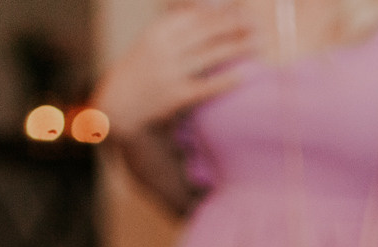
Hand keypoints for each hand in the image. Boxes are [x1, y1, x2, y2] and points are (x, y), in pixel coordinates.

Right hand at [94, 2, 252, 133]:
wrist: (119, 106)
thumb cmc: (141, 70)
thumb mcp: (151, 41)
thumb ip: (176, 25)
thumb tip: (205, 7)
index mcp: (158, 32)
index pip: (195, 16)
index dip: (220, 12)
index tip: (240, 9)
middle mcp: (164, 49)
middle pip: (206, 32)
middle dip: (233, 25)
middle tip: (255, 23)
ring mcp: (170, 73)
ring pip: (210, 55)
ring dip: (237, 47)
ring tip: (258, 42)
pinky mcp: (176, 97)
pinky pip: (206, 86)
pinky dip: (226, 80)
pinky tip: (244, 75)